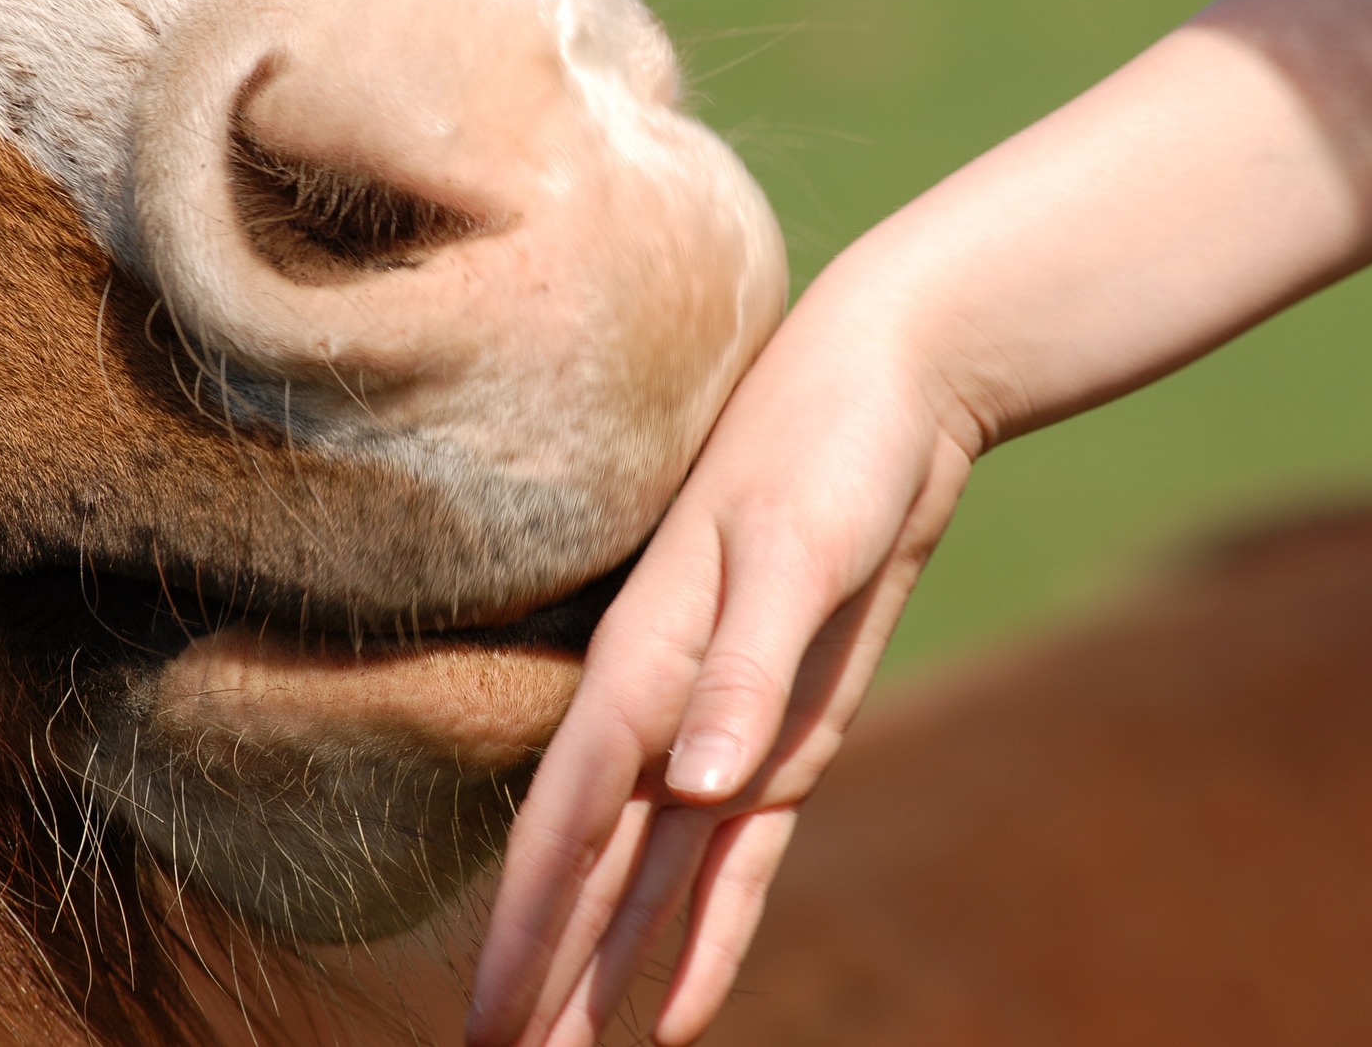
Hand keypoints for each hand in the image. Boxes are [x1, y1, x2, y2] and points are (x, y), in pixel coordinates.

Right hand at [466, 271, 977, 1046]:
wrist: (886, 388)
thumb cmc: (830, 446)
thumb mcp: (798, 546)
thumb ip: (746, 668)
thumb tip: (689, 784)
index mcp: (642, 666)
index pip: (566, 825)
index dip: (523, 931)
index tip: (485, 1025)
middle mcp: (663, 713)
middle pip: (586, 870)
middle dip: (543, 974)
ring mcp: (720, 733)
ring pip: (645, 883)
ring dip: (603, 972)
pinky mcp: (782, 742)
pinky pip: (732, 865)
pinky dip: (702, 937)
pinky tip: (677, 1009)